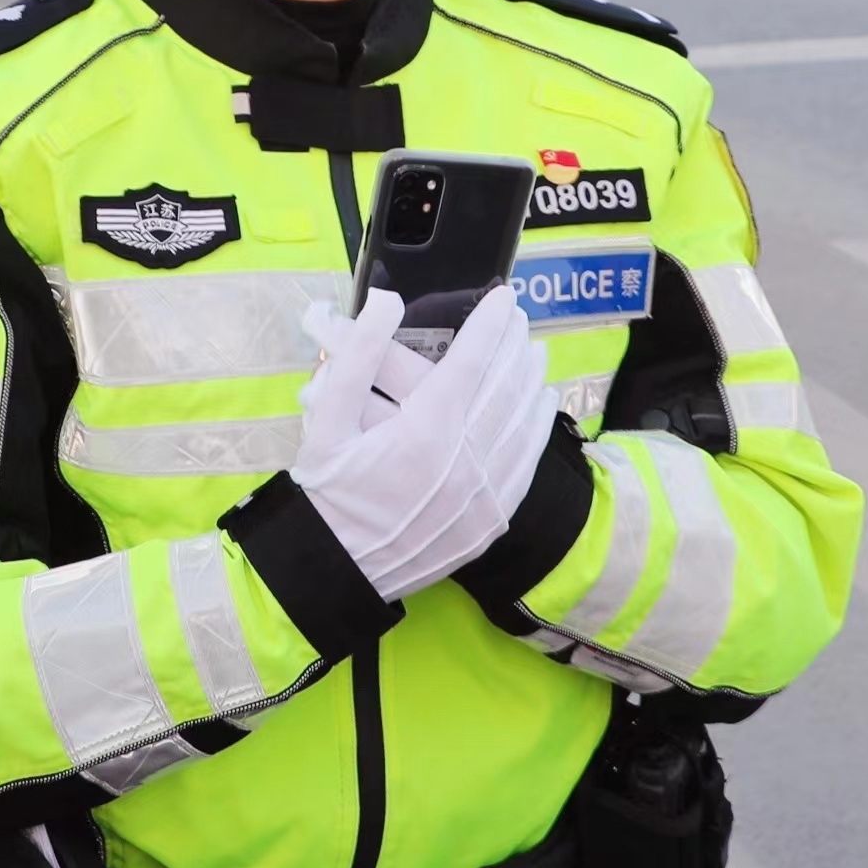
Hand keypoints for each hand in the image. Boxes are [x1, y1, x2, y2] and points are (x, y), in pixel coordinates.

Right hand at [291, 286, 555, 601]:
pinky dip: (537, 429)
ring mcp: (482, 495)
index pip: (472, 359)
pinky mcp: (489, 522)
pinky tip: (540, 407)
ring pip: (522, 423)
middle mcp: (464, 460)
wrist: (335, 571)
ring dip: (531, 381)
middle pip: (504, 386)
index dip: (491, 323)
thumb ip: (359, 355)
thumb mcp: (327, 421)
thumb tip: (388, 301)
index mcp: (425, 430)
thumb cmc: (328, 491)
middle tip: (519, 318)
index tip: (504, 296)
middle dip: (514, 345)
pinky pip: (525, 465)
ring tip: (534, 352)